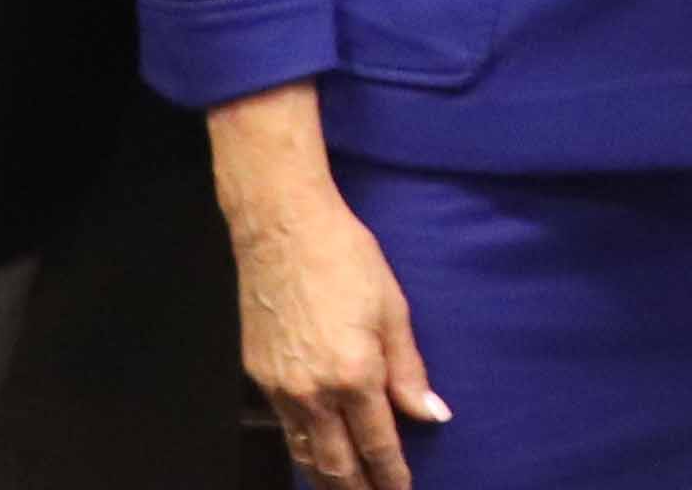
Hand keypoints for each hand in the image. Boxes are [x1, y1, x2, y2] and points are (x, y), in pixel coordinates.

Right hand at [212, 85, 448, 487]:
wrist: (282, 228)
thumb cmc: (347, 258)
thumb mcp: (393, 308)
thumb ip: (409, 370)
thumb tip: (432, 415)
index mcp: (355, 375)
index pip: (378, 445)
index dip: (392, 476)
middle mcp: (314, 393)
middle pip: (337, 464)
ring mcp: (281, 389)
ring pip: (305, 454)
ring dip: (327, 478)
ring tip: (346, 489)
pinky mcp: (258, 377)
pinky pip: (283, 428)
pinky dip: (302, 449)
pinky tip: (314, 454)